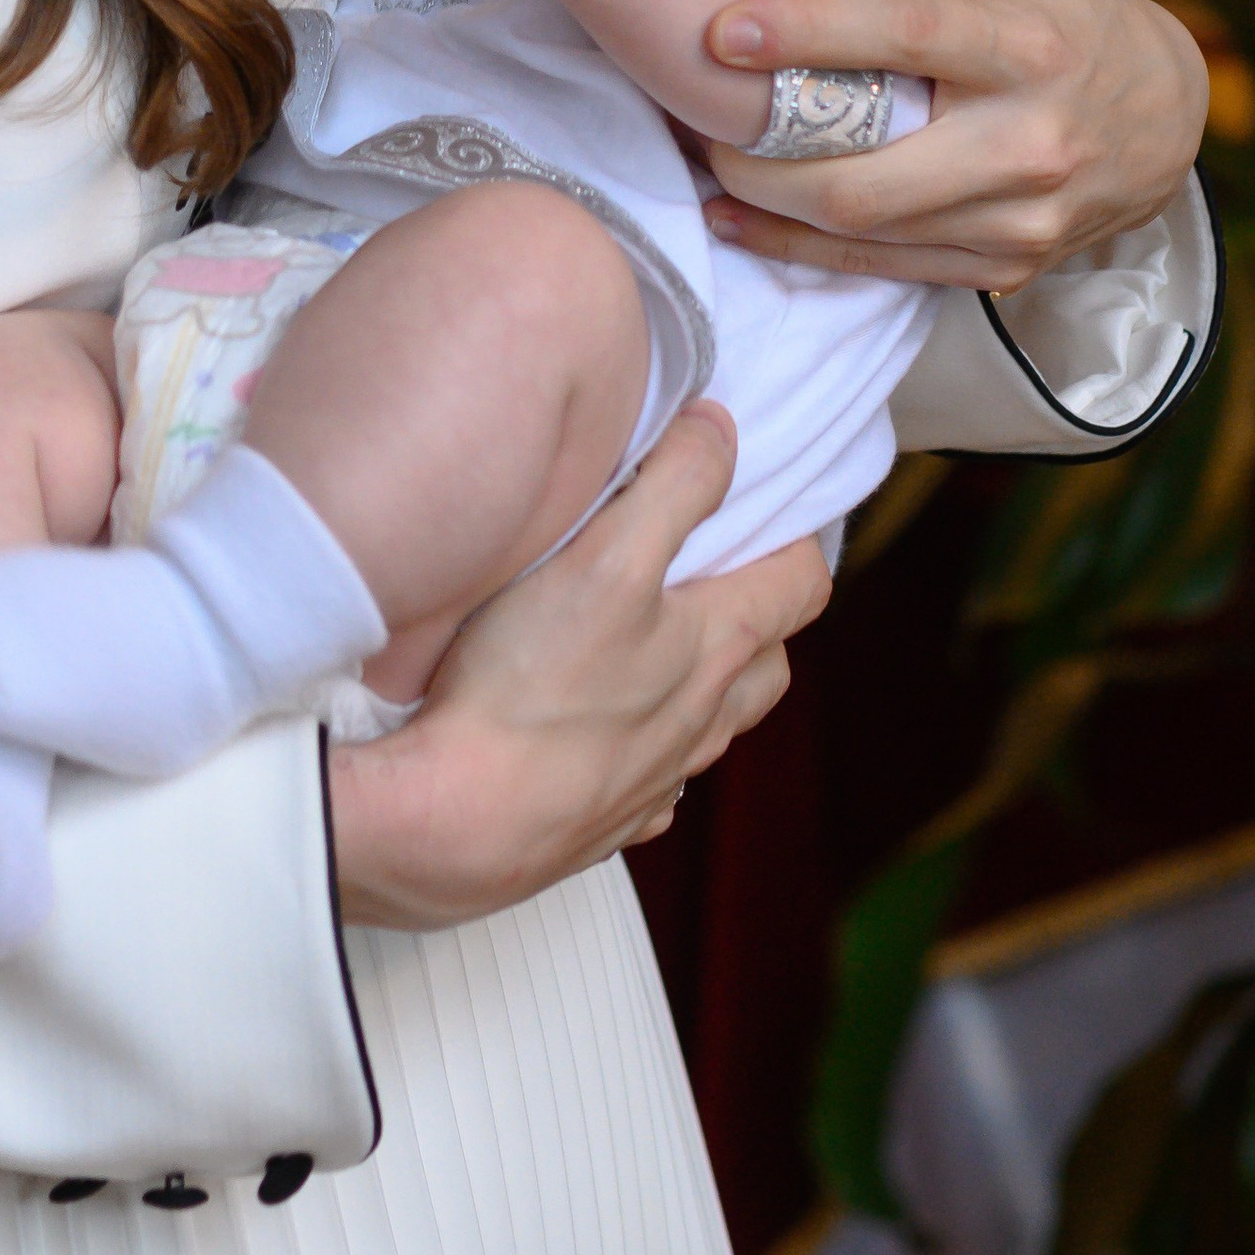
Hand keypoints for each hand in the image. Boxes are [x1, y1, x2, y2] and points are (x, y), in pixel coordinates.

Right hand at [328, 405, 828, 926]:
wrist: (454, 824)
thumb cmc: (528, 690)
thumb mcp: (606, 557)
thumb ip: (674, 486)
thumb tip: (722, 431)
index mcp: (715, 648)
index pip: (800, 586)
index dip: (796, 538)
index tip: (766, 506)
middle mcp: (699, 720)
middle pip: (768, 663)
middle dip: (758, 613)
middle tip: (712, 569)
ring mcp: (654, 780)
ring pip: (712, 726)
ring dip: (706, 684)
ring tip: (656, 646)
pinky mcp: (600, 822)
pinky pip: (651, 786)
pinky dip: (645, 751)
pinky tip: (601, 732)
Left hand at [700, 0, 1208, 286]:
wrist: (1159, 116)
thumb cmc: (1064, 11)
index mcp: (1030, 47)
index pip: (908, 35)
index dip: (808, 32)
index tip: (722, 28)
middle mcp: (1030, 143)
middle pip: (869, 171)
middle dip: (761, 151)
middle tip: (696, 111)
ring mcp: (1019, 220)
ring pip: (865, 228)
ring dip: (766, 201)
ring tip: (703, 157)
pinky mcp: (1004, 267)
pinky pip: (882, 268)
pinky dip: (797, 249)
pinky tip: (738, 216)